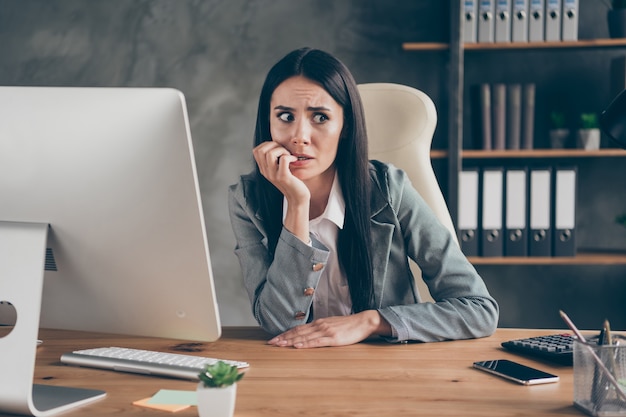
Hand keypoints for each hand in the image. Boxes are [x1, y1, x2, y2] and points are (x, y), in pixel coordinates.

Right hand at [253, 141, 308, 203]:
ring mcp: (274, 175)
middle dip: (274, 145)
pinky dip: (290, 156)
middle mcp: (266, 172)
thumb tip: (276, 144)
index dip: (267, 144)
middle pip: (261, 150)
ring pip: (270, 153)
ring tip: (289, 155)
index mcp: (264, 169)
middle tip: (284, 151)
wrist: (297, 199)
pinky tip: (294, 160)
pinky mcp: (283, 177)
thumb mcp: (279, 170)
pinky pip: (284, 159)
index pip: (256, 151)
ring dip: (282, 150)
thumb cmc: (292, 182)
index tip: (278, 148)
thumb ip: (275, 160)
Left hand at [267, 311, 391, 348]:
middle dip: (283, 338)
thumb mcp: (331, 324)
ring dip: (291, 341)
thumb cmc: (348, 325)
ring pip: (304, 337)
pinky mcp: (333, 338)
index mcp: (318, 323)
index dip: (285, 333)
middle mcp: (319, 326)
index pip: (298, 329)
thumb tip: (308, 334)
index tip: (275, 339)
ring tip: (280, 345)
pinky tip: (298, 346)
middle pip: (298, 332)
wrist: (363, 321)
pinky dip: (306, 344)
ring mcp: (326, 332)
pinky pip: (317, 342)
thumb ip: (320, 329)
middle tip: (271, 343)